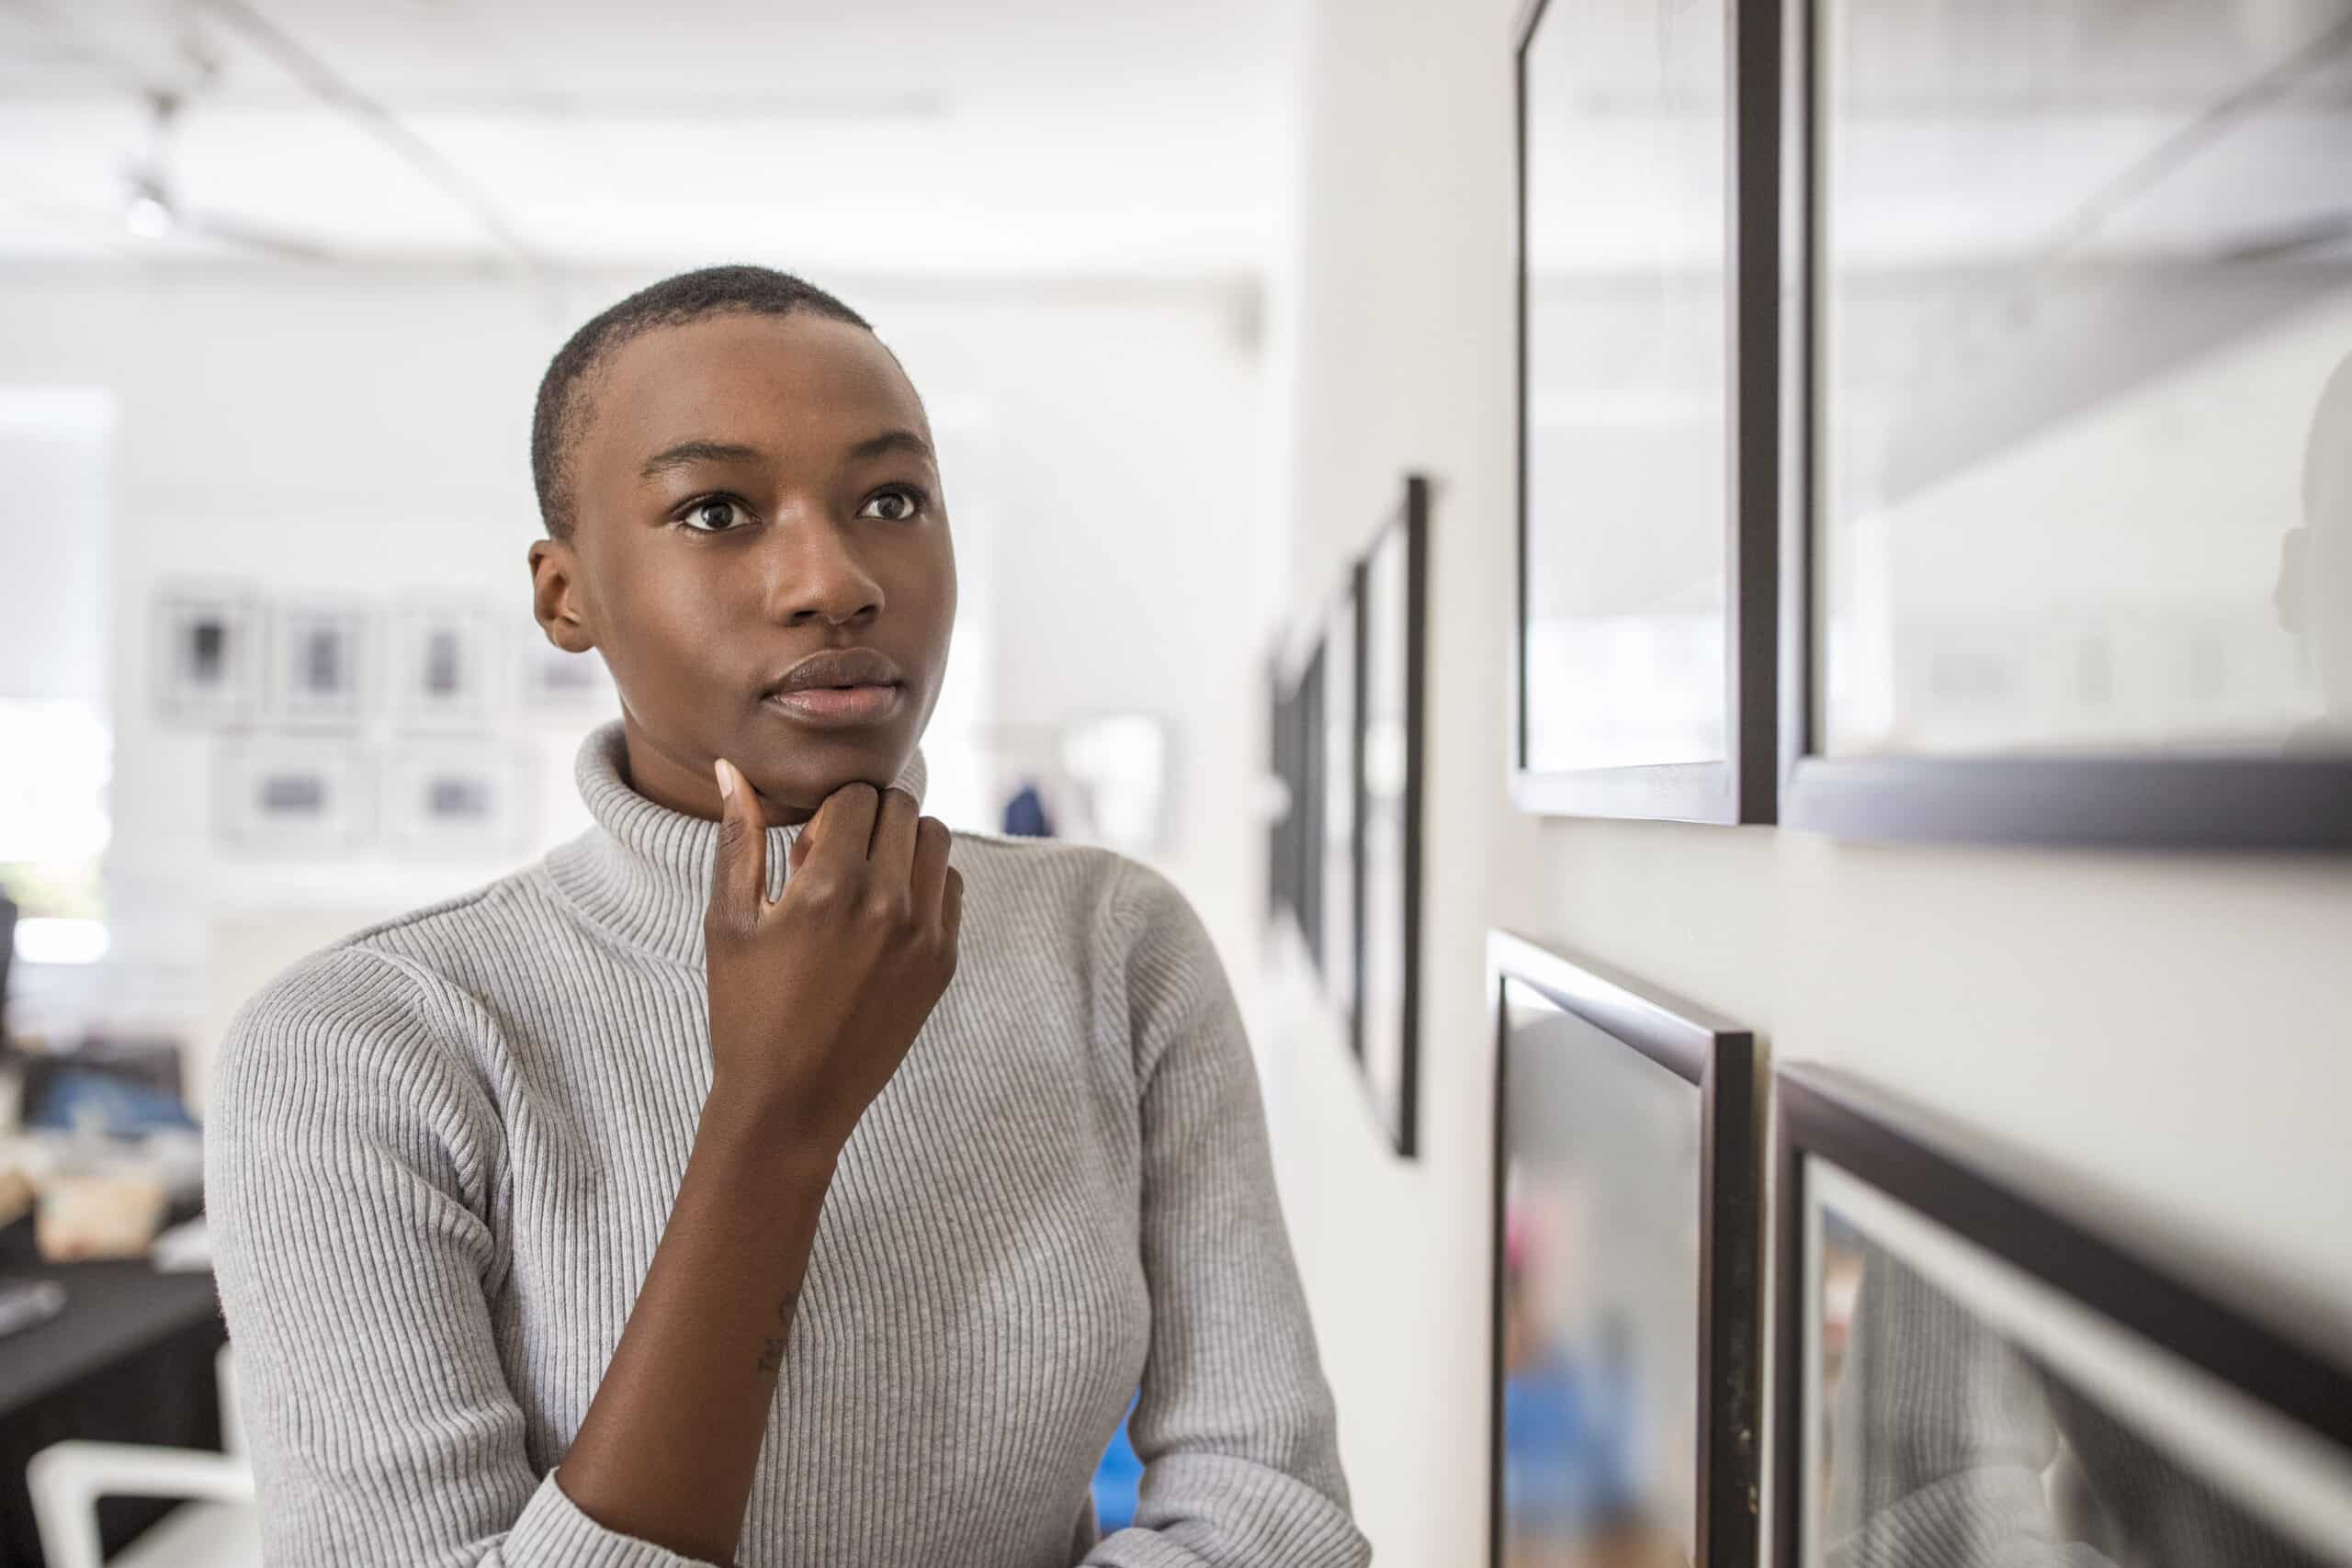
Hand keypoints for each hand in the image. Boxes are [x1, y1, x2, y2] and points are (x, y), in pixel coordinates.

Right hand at [702, 759, 961, 1155]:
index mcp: (830, 888)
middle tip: (830, 864)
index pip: (857, 795)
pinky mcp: (943, 962)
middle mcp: (888, 905)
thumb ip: (739, 837)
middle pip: (901, 808)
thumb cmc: (745, 1011)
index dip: (828, 811)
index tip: (805, 848)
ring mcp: (925, 935)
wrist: (790, 1103)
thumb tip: (732, 769)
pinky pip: (951, 886)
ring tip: (859, 885)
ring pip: (935, 839)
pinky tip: (882, 916)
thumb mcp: (728, 922)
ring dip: (900, 843)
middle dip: (866, 819)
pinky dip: (923, 882)